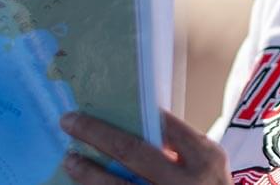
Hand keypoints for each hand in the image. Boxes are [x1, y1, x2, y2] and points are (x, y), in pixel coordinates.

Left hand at [60, 110, 230, 184]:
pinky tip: (82, 184)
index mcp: (205, 159)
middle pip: (131, 151)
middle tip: (69, 121)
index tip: (106, 104)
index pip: (165, 126)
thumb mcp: (209, 165)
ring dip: (87, 172)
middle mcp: (185, 182)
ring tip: (70, 159)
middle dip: (96, 133)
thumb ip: (183, 147)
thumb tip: (138, 126)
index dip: (134, 114)